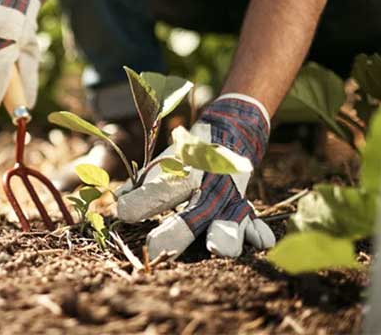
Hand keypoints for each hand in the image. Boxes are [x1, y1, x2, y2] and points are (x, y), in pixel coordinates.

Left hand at [116, 95, 275, 259]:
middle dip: (178, 230)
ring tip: (216, 248)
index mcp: (185, 169)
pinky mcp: (246, 208)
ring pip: (231, 218)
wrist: (230, 133)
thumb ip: (145, 183)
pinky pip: (256, 221)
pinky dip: (259, 232)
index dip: (144, 200)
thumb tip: (118, 200)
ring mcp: (231, 197)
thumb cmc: (187, 155)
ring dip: (226, 234)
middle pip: (195, 209)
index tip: (124, 212)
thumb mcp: (165, 161)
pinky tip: (262, 242)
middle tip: (155, 247)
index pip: (163, 187)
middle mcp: (209, 184)